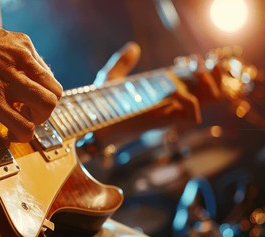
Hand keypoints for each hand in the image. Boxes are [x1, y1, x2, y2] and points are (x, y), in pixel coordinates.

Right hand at [0, 16, 62, 141]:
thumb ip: (9, 58)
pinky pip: (24, 126)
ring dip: (37, 121)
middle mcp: (21, 62)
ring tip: (20, 123)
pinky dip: (22, 136)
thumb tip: (13, 78)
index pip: (47, 76)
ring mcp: (9, 81)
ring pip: (46, 108)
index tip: (27, 101)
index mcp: (22, 47)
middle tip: (28, 114)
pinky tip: (9, 135)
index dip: (39, 93)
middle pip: (55, 92)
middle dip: (44, 108)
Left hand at [91, 42, 219, 143]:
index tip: (192, 59)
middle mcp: (170, 100)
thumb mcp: (113, 76)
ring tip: (197, 72)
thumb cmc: (101, 103)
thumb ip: (123, 62)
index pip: (192, 80)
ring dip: (208, 84)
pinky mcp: (163, 121)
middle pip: (207, 89)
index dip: (201, 69)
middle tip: (196, 63)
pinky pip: (191, 114)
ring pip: (207, 99)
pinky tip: (182, 90)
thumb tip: (134, 47)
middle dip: (211, 74)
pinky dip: (193, 102)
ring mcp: (169, 110)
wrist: (93, 123)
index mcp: (161, 89)